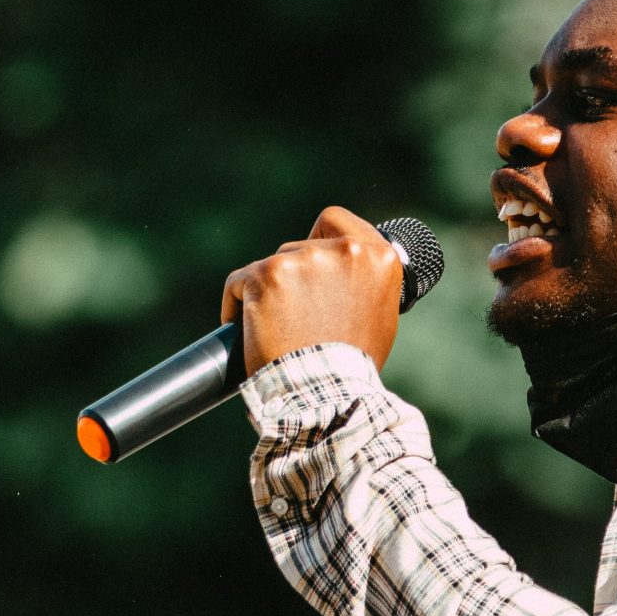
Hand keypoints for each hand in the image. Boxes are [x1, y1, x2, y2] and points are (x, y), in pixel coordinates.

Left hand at [220, 207, 402, 376]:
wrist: (324, 394)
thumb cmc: (352, 367)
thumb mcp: (379, 316)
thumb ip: (363, 283)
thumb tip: (341, 275)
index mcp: (377, 256)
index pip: (334, 220)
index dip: (317, 239)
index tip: (310, 260)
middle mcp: (342, 250)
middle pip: (298, 248)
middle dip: (292, 278)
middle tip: (295, 318)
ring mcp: (301, 260)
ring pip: (269, 266)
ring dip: (267, 293)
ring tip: (275, 332)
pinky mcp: (265, 275)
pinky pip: (239, 282)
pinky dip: (238, 304)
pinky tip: (249, 330)